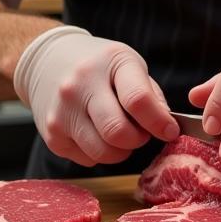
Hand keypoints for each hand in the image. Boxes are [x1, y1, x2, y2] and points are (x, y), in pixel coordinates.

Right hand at [13, 26, 178, 166]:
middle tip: (140, 133)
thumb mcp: (130, 66)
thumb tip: (167, 129)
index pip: (137, 100)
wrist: (49, 61)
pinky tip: (96, 133)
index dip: (159, 122)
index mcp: (111, 62)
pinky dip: (99, 153)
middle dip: (138, 139)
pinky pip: (87, 160)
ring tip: (120, 134)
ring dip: (121, 151)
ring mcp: (62, 110)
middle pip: (118, 132)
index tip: (170, 131)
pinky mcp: (52, 134)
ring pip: (103, 152)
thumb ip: (151, 96)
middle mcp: (81, 84)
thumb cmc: (101, 66)